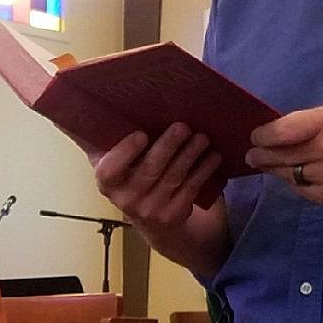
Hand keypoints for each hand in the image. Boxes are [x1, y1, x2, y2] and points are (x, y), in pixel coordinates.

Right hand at [93, 124, 219, 236]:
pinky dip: (204, 171)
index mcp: (108, 182)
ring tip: (202, 137)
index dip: (124, 152)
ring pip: (173, 177)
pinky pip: (191, 189)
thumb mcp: (116, 163)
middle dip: (168, 146)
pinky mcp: (173, 215)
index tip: (141, 134)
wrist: (150, 218)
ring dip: (190, 154)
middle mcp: (126, 199)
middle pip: (149, 170)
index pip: (109, 170)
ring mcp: (150, 210)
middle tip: (183, 126)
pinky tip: (213, 156)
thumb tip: (121, 105)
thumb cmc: (132, 175)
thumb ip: (113, 141)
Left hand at [246, 105, 322, 206]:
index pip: (282, 131)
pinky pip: (303, 191)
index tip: (255, 137)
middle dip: (261, 155)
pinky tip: (293, 177)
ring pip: (289, 175)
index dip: (263, 135)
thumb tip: (277, 132)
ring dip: (276, 170)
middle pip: (280, 155)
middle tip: (252, 155)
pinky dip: (295, 184)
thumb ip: (310, 122)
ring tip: (268, 165)